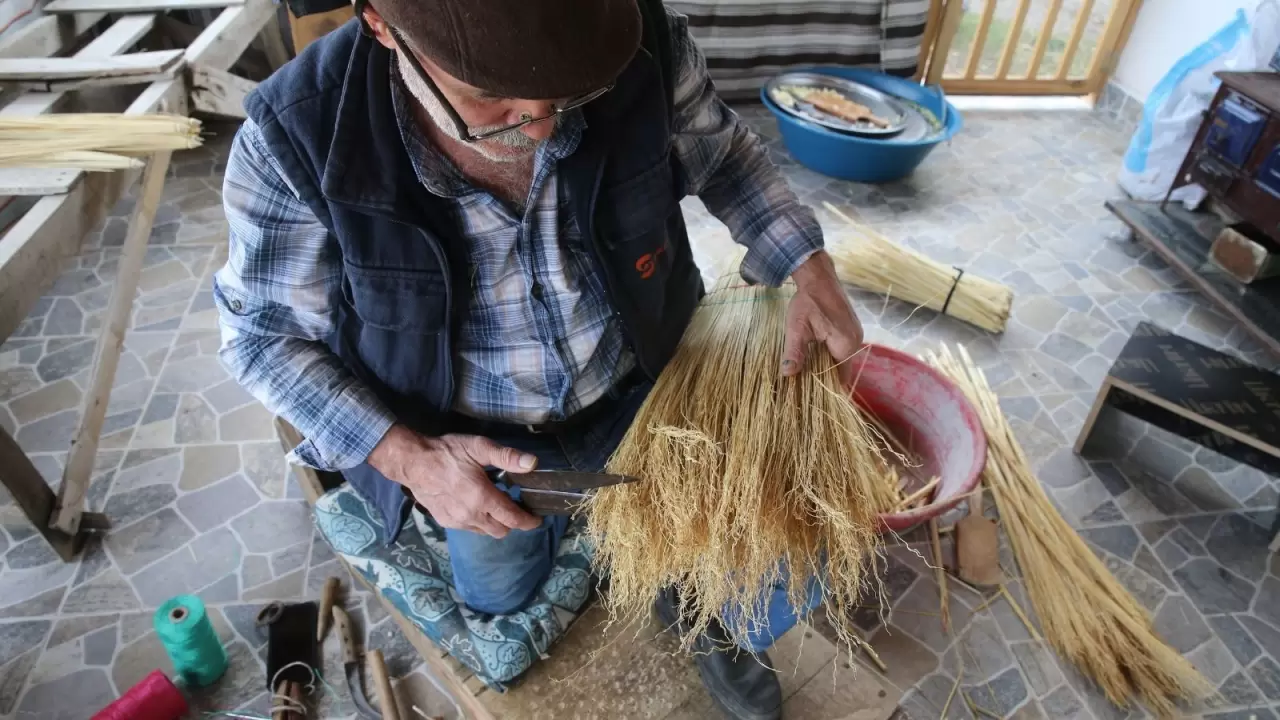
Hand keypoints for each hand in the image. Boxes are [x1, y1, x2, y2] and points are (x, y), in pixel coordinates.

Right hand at [368, 425, 540, 537]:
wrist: (413, 462)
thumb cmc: (447, 452)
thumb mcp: (478, 447)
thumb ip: (506, 456)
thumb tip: (532, 463)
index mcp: (482, 497)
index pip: (513, 518)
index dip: (528, 521)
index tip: (537, 518)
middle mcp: (471, 515)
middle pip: (501, 530)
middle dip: (513, 522)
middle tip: (515, 506)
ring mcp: (457, 522)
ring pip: (485, 532)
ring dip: (495, 523)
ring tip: (496, 504)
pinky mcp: (445, 522)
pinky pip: (470, 529)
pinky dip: (479, 522)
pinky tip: (476, 505)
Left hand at [781, 250, 864, 388]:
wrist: (819, 277)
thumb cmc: (807, 301)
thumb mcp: (797, 328)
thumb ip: (795, 352)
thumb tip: (788, 374)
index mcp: (846, 345)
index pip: (840, 378)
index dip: (826, 386)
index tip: (811, 393)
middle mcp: (856, 342)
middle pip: (841, 369)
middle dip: (824, 376)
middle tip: (805, 382)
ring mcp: (856, 335)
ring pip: (842, 360)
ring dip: (827, 365)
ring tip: (808, 369)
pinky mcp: (852, 329)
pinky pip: (842, 349)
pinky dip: (830, 354)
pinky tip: (815, 353)